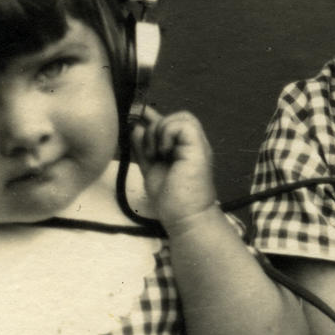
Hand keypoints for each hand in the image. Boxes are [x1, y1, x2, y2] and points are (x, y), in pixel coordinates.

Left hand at [131, 108, 217, 226]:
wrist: (184, 218)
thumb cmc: (171, 200)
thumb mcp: (149, 167)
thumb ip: (143, 148)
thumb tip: (137, 127)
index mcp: (181, 148)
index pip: (168, 122)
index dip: (151, 118)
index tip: (135, 123)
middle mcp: (191, 145)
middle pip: (175, 115)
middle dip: (155, 127)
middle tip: (149, 151)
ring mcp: (197, 145)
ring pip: (181, 116)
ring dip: (160, 131)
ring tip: (156, 154)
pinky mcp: (199, 148)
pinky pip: (184, 124)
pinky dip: (168, 134)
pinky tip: (163, 153)